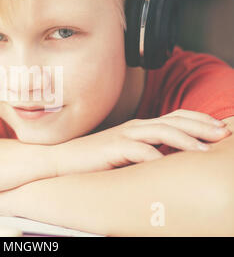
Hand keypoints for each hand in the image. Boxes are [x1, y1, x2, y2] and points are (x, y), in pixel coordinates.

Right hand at [53, 109, 231, 175]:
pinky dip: (156, 157)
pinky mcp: (113, 148)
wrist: (62, 158)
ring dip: (185, 140)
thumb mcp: (124, 151)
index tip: (219, 128)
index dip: (199, 120)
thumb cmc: (94, 157)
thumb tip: (168, 158)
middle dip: (201, 126)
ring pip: (161, 132)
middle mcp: (134, 126)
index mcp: (139, 126)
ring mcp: (123, 135)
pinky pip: (139, 151)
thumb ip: (144, 150)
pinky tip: (169, 165)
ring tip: (204, 150)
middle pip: (174, 120)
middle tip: (222, 134)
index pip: (175, 117)